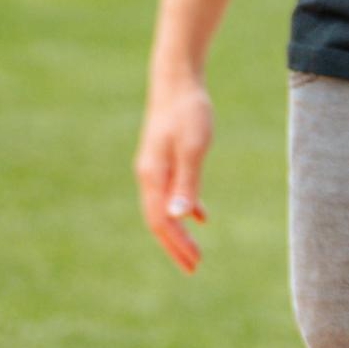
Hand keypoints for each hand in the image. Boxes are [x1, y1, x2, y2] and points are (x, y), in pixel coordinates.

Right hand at [136, 78, 215, 272]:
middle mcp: (149, 176)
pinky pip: (171, 192)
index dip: (176, 245)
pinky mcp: (164, 158)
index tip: (193, 264)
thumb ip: (187, 181)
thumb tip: (179, 218)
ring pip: (163, 208)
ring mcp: (155, 167)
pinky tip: (199, 217)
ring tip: (193, 251)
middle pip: (158, 220)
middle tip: (193, 268)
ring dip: (178, 231)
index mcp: (153, 176)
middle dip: (175, 245)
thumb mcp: (193, 146)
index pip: (160, 221)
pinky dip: (184, 207)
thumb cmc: (188, 111)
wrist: (177, 79)